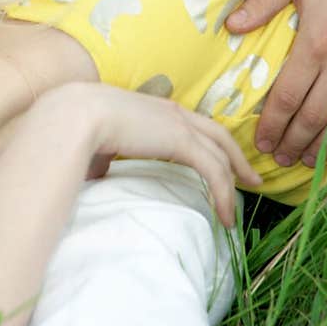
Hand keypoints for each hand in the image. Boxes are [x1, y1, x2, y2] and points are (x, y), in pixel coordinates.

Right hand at [75, 82, 260, 225]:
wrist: (76, 115)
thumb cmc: (78, 127)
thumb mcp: (97, 142)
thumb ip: (105, 155)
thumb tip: (97, 172)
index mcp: (155, 109)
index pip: (193, 125)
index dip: (209, 143)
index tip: (217, 161)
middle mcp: (173, 112)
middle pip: (217, 134)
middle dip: (236, 157)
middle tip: (249, 178)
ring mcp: (180, 124)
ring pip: (221, 153)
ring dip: (235, 179)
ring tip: (241, 204)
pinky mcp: (182, 141)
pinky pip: (214, 171)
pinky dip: (223, 194)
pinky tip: (225, 216)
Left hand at [225, 0, 326, 166]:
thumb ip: (263, 0)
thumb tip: (230, 26)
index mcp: (315, 42)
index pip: (286, 97)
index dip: (272, 125)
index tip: (261, 141)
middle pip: (313, 118)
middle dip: (293, 144)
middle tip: (279, 159)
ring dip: (323, 147)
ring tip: (306, 161)